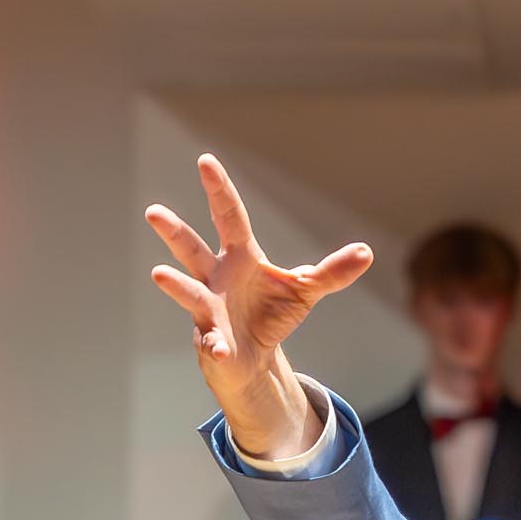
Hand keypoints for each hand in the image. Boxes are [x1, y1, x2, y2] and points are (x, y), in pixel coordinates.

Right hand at [145, 154, 372, 456]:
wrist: (254, 357)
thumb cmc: (272, 314)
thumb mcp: (305, 289)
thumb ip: (332, 272)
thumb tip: (366, 252)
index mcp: (240, 256)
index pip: (228, 216)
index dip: (219, 190)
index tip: (205, 162)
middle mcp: (217, 277)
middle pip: (192, 248)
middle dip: (174, 231)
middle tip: (153, 212)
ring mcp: (209, 308)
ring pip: (189, 292)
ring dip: (175, 285)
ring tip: (159, 275)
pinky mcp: (212, 340)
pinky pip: (213, 342)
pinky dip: (216, 345)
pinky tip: (220, 349)